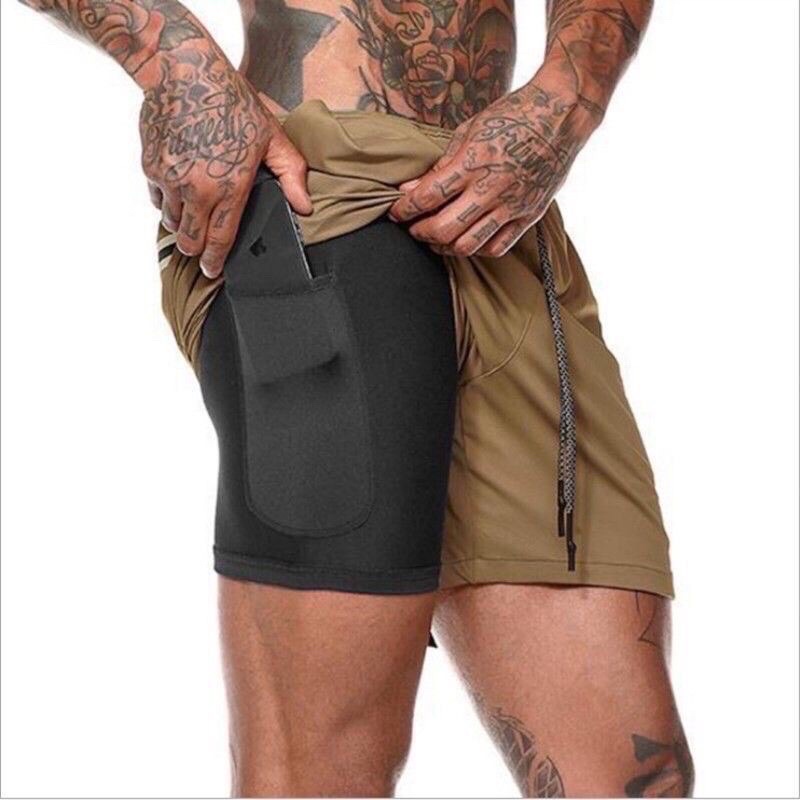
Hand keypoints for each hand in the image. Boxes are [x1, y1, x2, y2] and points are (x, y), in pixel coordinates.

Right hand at [139, 50, 310, 277]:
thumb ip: (292, 176)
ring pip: (171, 221)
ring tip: (194, 218)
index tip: (214, 272)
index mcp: (228, 187)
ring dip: (181, 225)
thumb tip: (305, 207)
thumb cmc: (233, 102)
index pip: (220, 240)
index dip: (216, 262)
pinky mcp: (150, 165)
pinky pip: (156, 197)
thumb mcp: (273, 138)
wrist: (186, 71)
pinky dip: (166, 200)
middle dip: (196, 251)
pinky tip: (178, 190)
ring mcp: (169, 179)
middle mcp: (195, 189)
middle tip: (202, 252)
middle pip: (189, 241)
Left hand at [388, 77, 594, 257]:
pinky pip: (497, 247)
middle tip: (412, 228)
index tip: (395, 212)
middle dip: (420, 232)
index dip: (404, 209)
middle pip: (444, 229)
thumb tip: (411, 189)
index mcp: (473, 162)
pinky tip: (467, 240)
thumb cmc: (513, 116)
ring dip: (445, 247)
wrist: (562, 115)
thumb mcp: (470, 129)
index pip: (427, 196)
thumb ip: (441, 164)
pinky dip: (477, 249)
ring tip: (436, 239)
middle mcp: (491, 188)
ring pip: (469, 245)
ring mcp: (512, 206)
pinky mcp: (529, 215)